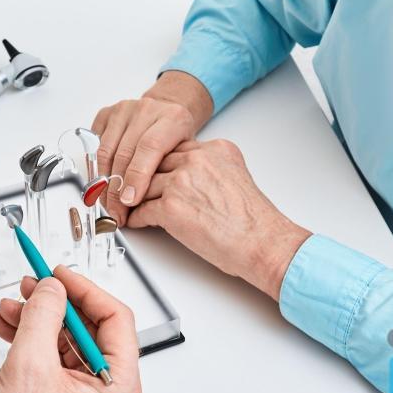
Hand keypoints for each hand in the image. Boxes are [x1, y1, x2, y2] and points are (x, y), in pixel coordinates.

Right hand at [0, 266, 141, 392]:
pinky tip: (8, 326)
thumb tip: (52, 289)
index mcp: (119, 389)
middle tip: (33, 285)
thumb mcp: (29, 367)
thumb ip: (43, 317)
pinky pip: (52, 360)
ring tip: (12, 306)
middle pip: (89, 329)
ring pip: (66, 342)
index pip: (116, 320)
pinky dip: (29, 340)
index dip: (86, 290)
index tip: (60, 274)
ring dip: (37, 320)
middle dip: (56, 305)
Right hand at [92, 71, 212, 224]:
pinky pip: (96, 144)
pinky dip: (96, 168)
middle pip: (124, 153)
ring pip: (106, 151)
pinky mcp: (108, 113)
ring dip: (103, 183)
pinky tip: (102, 184)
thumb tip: (147, 207)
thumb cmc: (177, 137)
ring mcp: (125, 110)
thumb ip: (169, 174)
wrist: (168, 111)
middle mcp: (147, 110)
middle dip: (117, 189)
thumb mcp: (185, 154)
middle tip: (117, 212)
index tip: (129, 201)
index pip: (149, 148)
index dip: (137, 177)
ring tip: (107, 204)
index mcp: (172, 119)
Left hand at [128, 139, 310, 300]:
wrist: (262, 243)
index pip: (176, 148)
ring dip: (135, 198)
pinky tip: (135, 221)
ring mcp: (182, 182)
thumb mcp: (237, 177)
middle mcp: (198, 160)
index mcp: (216, 150)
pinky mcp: (171, 207)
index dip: (163, 164)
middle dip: (144, 178)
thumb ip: (211, 170)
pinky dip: (136, 217)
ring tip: (129, 207)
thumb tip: (192, 178)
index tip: (153, 172)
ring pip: (144, 184)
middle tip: (133, 189)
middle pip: (157, 162)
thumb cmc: (254, 221)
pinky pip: (142, 209)